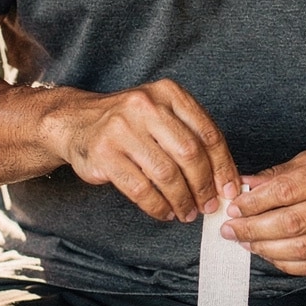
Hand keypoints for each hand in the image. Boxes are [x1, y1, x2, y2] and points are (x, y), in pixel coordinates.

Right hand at [46, 79, 239, 222]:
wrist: (76, 122)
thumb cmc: (129, 123)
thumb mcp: (162, 114)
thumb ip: (192, 136)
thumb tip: (225, 178)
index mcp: (168, 93)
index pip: (207, 132)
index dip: (223, 166)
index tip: (229, 189)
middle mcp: (146, 105)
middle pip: (190, 153)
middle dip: (204, 186)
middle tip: (209, 205)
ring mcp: (122, 128)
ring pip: (166, 174)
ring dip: (181, 200)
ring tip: (187, 212)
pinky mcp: (104, 154)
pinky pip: (140, 189)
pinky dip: (157, 206)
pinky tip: (165, 213)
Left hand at [221, 143, 305, 275]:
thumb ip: (284, 173)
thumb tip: (246, 185)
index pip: (287, 191)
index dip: (255, 203)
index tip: (234, 207)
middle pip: (292, 222)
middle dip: (254, 228)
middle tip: (231, 230)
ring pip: (303, 249)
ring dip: (267, 249)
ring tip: (247, 243)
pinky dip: (290, 264)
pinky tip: (272, 256)